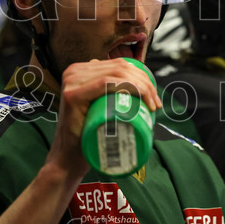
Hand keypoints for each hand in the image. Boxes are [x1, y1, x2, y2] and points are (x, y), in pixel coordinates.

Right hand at [46, 58, 161, 177]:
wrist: (68, 158)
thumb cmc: (89, 136)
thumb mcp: (100, 106)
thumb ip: (108, 92)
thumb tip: (135, 82)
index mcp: (81, 70)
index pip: (119, 65)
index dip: (142, 76)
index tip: (154, 98)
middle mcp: (74, 71)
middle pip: (120, 68)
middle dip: (145, 83)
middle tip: (155, 104)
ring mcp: (71, 81)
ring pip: (117, 73)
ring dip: (141, 86)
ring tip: (152, 105)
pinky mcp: (72, 94)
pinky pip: (105, 83)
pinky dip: (128, 87)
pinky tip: (140, 97)